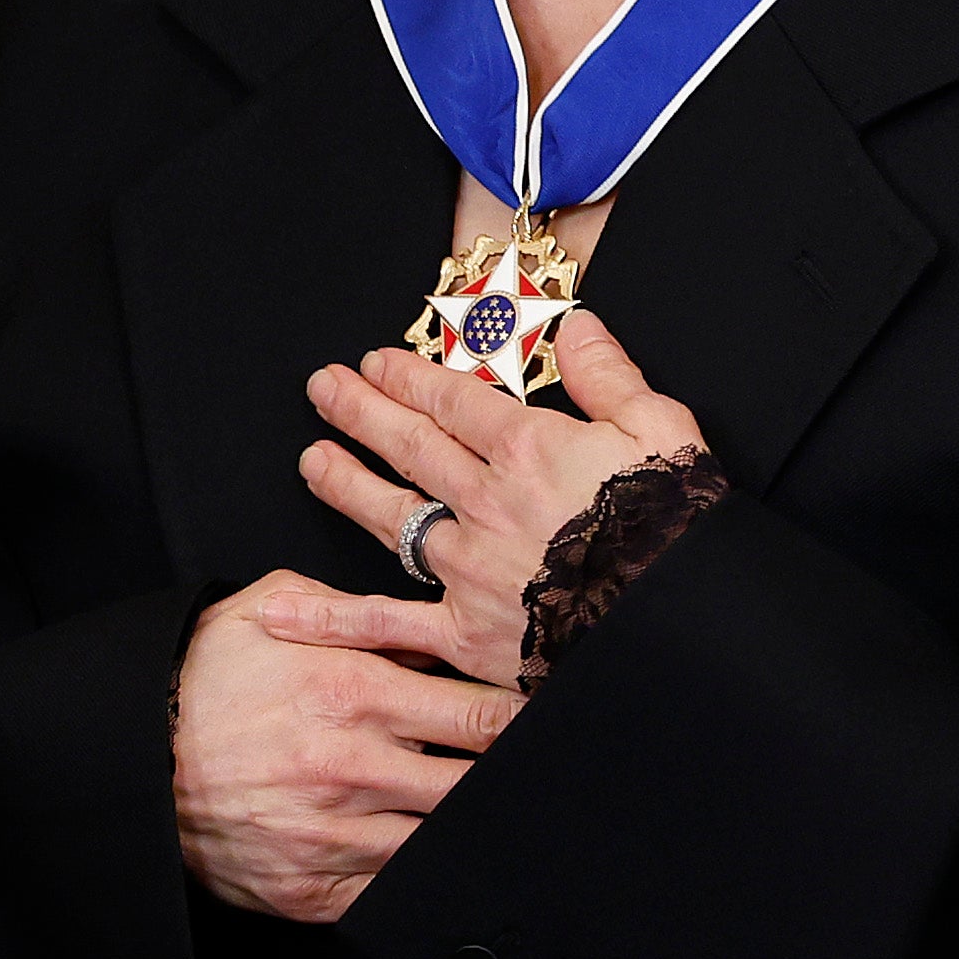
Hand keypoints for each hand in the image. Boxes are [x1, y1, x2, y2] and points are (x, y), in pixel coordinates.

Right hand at [169, 569, 517, 923]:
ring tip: (499, 817)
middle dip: (512, 776)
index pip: (479, 716)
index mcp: (356, 695)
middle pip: (475, 783)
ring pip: (441, 841)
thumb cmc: (200, 673)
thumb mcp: (275, 609)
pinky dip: (418, 877)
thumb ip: (360, 612)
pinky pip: (390, 892)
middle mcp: (353, 770)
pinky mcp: (308, 890)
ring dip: (471, 828)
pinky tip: (438, 859)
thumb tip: (428, 622)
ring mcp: (332, 838)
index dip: (526, 720)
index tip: (551, 718)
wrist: (124, 753)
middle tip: (541, 770)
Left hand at [301, 313, 705, 687]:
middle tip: (322, 387)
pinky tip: (281, 610)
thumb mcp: (660, 427)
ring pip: (390, 516)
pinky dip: (331, 617)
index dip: (407, 377)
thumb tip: (576, 327)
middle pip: (410, 445)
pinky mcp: (464, 631)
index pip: (452, 400)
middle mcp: (485, 500)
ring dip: (345, 483)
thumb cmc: (676, 523)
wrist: (677, 621)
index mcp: (530, 447)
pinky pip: (387, 621)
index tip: (374, 361)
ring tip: (310, 459)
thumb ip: (609, 376)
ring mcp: (467, 567)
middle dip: (360, 410)